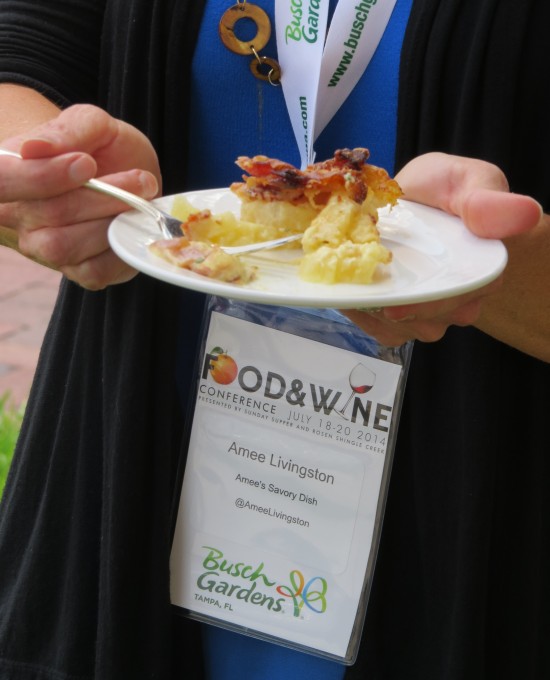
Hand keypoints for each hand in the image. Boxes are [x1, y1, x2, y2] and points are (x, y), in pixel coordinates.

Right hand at [0, 103, 160, 288]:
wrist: (120, 173)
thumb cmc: (97, 148)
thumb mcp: (89, 123)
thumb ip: (65, 130)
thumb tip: (33, 148)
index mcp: (7, 174)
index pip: (3, 181)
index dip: (42, 177)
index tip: (86, 163)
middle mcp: (17, 216)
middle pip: (49, 213)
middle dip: (102, 196)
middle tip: (140, 179)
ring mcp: (43, 248)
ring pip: (66, 246)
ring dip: (112, 221)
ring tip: (140, 199)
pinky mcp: (76, 271)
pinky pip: (93, 271)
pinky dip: (120, 248)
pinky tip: (131, 224)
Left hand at [345, 153, 542, 345]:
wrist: (419, 198)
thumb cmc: (447, 189)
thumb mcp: (469, 181)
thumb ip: (487, 199)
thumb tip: (523, 213)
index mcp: (483, 269)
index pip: (464, 298)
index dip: (432, 304)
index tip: (397, 304)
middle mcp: (460, 298)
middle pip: (429, 320)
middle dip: (394, 308)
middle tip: (362, 288)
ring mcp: (429, 310)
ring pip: (402, 329)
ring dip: (373, 311)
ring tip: (351, 286)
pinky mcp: (401, 316)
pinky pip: (382, 330)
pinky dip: (360, 314)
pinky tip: (349, 294)